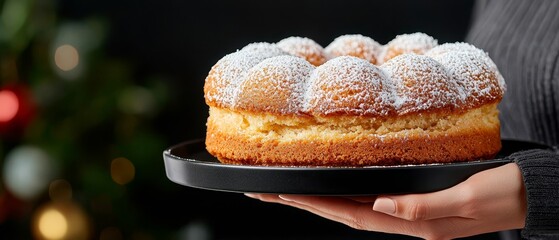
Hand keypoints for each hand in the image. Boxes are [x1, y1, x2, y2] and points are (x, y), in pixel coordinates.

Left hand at [245, 163, 525, 239]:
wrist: (527, 194)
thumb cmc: (503, 195)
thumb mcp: (468, 199)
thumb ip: (424, 207)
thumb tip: (383, 206)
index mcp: (414, 225)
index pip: (352, 214)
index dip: (314, 205)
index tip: (281, 194)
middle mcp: (405, 222)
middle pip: (343, 213)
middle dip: (303, 204)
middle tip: (266, 193)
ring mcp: (408, 215)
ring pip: (352, 208)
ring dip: (317, 201)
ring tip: (286, 192)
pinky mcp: (414, 203)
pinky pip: (370, 201)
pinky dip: (344, 196)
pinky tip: (331, 191)